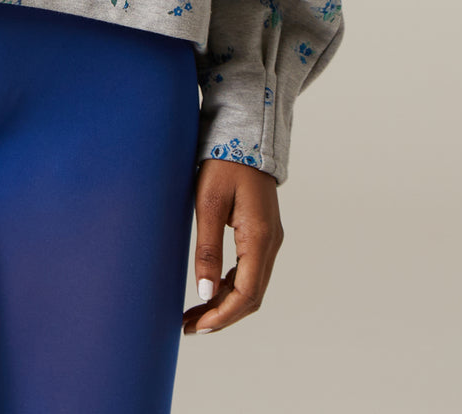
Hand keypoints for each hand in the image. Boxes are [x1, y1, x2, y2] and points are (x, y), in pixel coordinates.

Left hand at [182, 159, 283, 333]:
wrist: (244, 134)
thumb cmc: (223, 164)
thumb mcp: (208, 204)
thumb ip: (207, 249)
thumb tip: (204, 294)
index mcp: (259, 238)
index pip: (245, 294)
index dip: (221, 316)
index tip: (196, 328)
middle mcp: (270, 243)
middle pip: (251, 296)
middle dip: (222, 315)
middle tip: (190, 326)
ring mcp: (269, 238)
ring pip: (251, 285)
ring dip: (225, 302)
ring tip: (195, 313)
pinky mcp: (262, 232)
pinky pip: (250, 269)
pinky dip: (230, 285)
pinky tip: (210, 288)